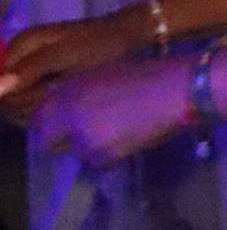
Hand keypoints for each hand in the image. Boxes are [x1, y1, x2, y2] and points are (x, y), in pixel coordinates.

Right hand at [0, 13, 145, 113]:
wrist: (127, 38)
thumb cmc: (98, 42)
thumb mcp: (65, 53)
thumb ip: (31, 68)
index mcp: (21, 45)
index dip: (12, 95)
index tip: (41, 96)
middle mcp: (21, 58)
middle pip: (7, 95)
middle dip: (28, 101)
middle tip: (57, 93)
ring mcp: (32, 72)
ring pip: (18, 103)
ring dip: (37, 107)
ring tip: (63, 96)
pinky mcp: (44, 84)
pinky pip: (31, 104)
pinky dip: (44, 108)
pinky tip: (62, 103)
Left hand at [24, 58, 194, 166]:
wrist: (179, 89)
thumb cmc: (150, 73)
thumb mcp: (107, 72)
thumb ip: (81, 91)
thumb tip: (69, 107)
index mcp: (70, 90)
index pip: (40, 116)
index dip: (50, 122)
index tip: (62, 123)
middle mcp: (70, 115)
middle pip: (50, 141)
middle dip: (66, 139)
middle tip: (89, 132)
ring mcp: (85, 136)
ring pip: (77, 151)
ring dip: (91, 145)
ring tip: (119, 131)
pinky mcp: (103, 154)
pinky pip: (98, 160)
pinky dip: (110, 154)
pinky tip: (130, 136)